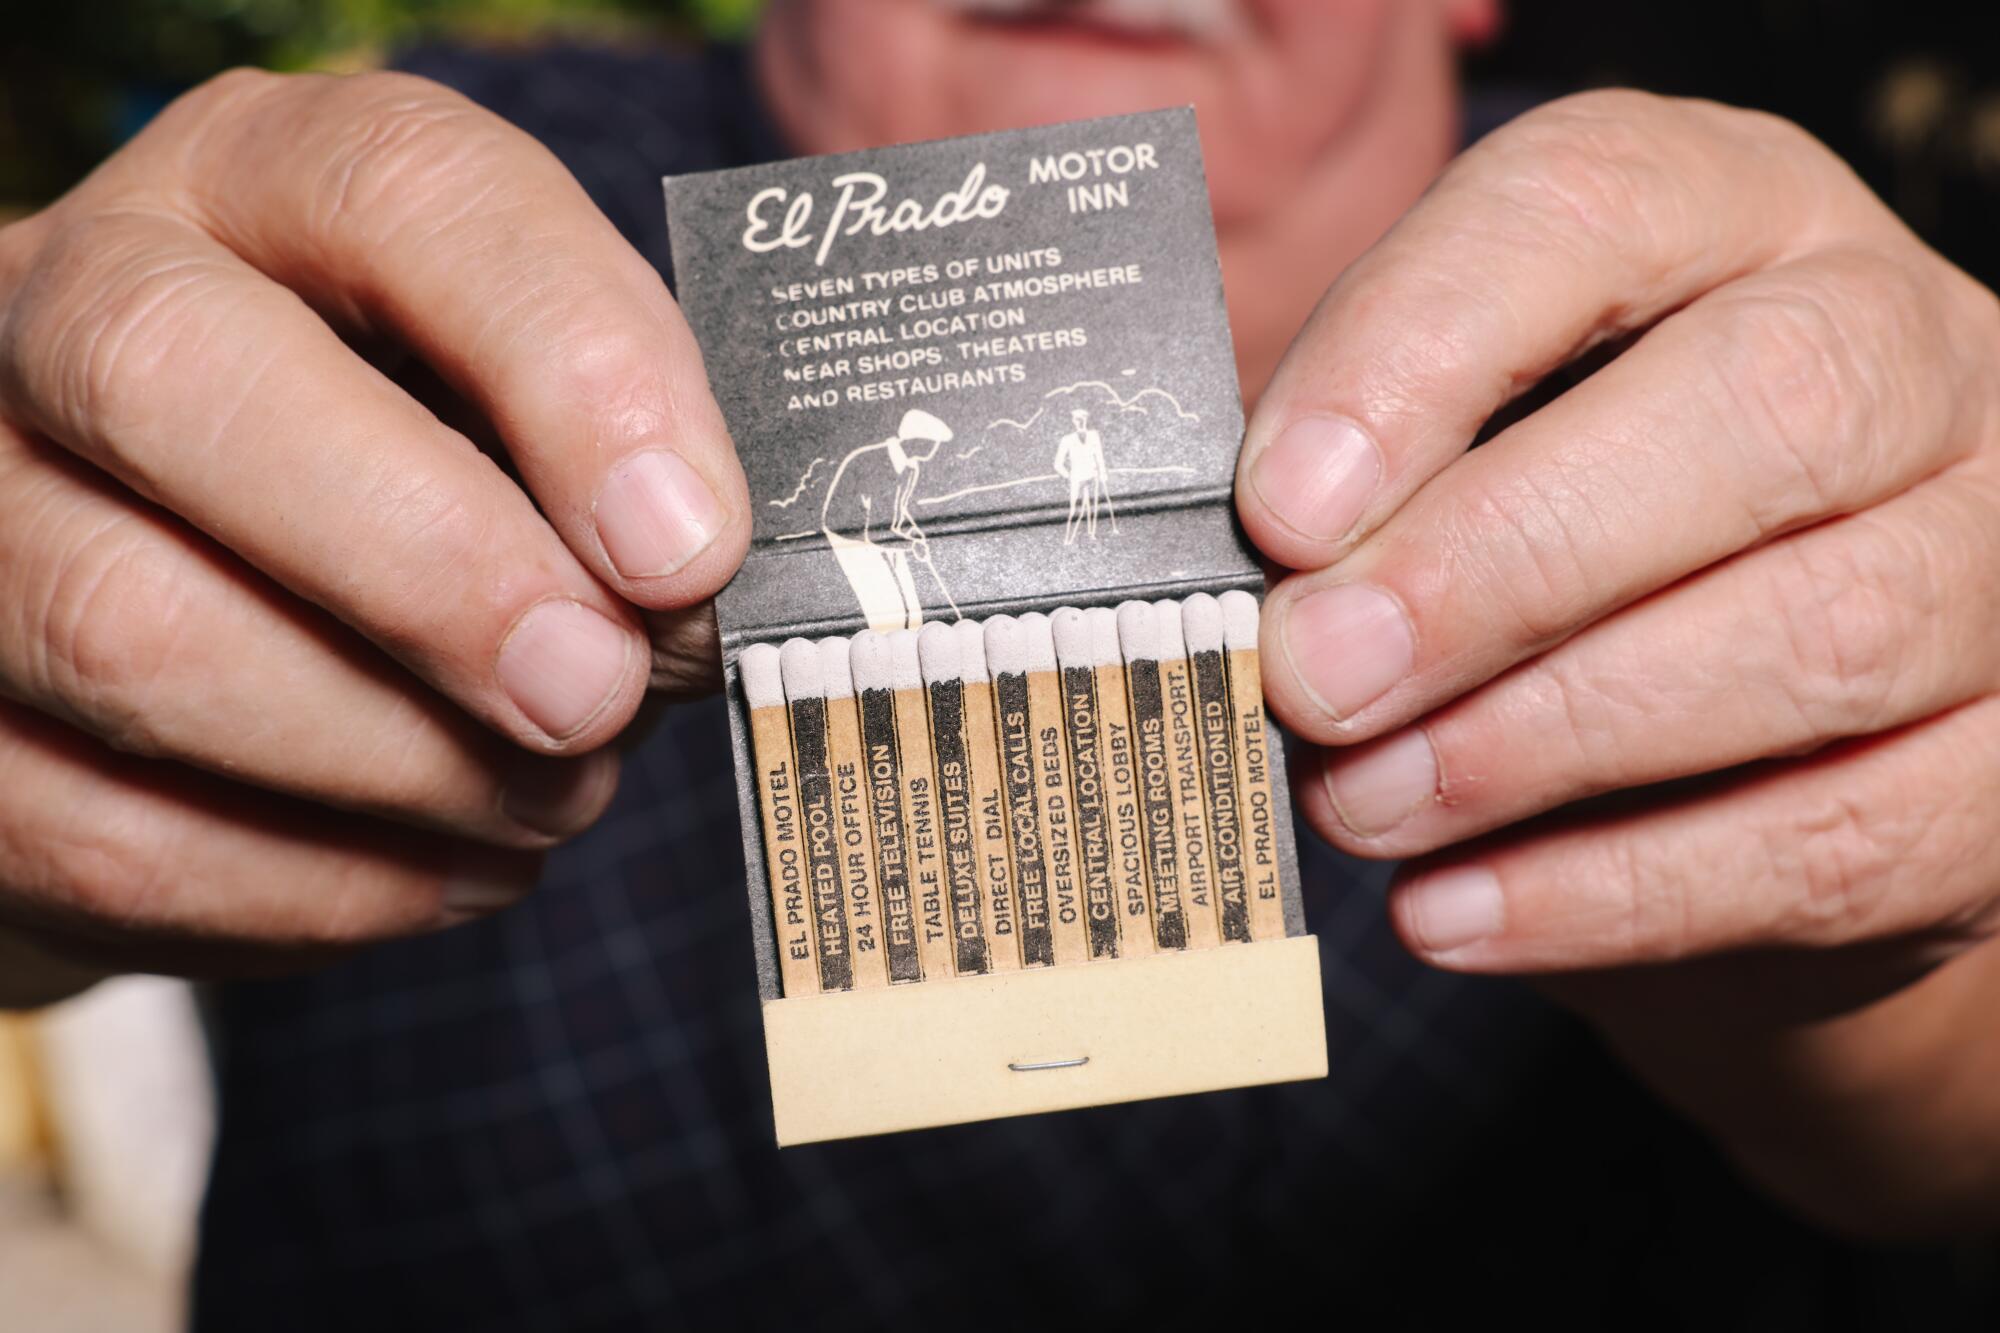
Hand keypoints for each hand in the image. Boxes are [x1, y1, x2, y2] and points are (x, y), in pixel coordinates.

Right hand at [0, 70, 748, 1002]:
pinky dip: (326, 888)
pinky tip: (453, 867)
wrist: (212, 586)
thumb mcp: (530, 414)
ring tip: (552, 797)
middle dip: (432, 569)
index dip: (565, 366)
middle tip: (595, 693)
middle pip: (179, 379)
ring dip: (396, 760)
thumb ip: (612, 467)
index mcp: (265, 183)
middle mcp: (74, 302)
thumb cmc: (425, 477)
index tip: (686, 544)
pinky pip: (115, 835)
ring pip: (128, 631)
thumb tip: (683, 605)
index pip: (403, 193)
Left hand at [1238, 91, 1999, 1230]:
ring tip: (1360, 803)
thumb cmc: (1558, 550)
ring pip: (1816, 635)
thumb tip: (1251, 581)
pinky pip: (1834, 839)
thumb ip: (1365, 481)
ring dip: (1541, 743)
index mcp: (1729, 219)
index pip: (1597, 206)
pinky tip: (1454, 908)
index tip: (1282, 504)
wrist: (1753, 736)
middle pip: (1762, 411)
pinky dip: (1614, 892)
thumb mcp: (1457, 456)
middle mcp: (1900, 350)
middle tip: (1313, 673)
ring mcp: (1985, 553)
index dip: (1424, 347)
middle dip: (1502, 560)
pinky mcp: (1996, 763)